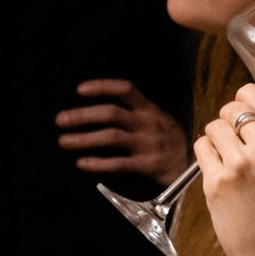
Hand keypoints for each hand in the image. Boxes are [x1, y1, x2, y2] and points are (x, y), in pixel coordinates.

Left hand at [55, 81, 188, 180]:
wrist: (194, 169)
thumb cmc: (168, 142)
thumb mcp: (158, 119)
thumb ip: (135, 113)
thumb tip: (97, 109)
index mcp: (150, 109)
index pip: (125, 89)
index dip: (102, 87)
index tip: (79, 90)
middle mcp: (149, 124)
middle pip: (112, 114)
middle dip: (83, 115)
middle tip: (60, 120)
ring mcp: (149, 145)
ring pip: (112, 137)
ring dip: (84, 138)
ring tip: (64, 141)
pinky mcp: (148, 166)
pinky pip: (119, 164)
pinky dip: (98, 163)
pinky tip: (82, 163)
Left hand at [193, 81, 254, 255]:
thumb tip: (250, 118)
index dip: (244, 101)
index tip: (241, 110)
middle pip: (232, 109)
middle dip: (228, 121)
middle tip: (233, 142)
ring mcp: (240, 164)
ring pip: (213, 127)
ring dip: (216, 139)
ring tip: (226, 160)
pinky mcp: (217, 182)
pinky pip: (201, 149)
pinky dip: (206, 156)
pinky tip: (218, 172)